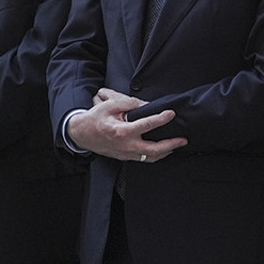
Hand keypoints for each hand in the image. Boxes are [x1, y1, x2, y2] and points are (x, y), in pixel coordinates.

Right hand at [68, 88, 187, 162]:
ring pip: (150, 158)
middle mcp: (126, 145)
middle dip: (171, 145)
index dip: (161, 118)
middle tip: (183, 140)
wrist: (81, 134)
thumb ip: (129, 104)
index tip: (171, 113)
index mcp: (122, 131)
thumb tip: (145, 105)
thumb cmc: (94, 119)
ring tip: (176, 146)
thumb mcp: (109, 105)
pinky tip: (161, 151)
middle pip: (154, 149)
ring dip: (165, 153)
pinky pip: (143, 159)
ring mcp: (125, 153)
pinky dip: (155, 156)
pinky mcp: (124, 157)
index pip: (147, 125)